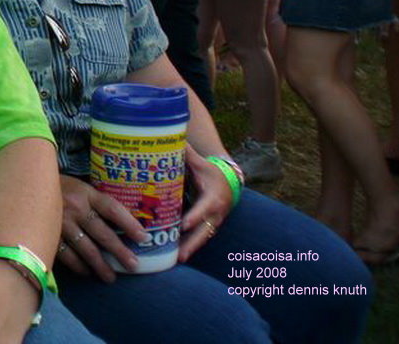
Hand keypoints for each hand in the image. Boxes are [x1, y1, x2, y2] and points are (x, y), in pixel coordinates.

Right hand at [55, 174, 147, 282]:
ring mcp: (61, 222)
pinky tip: (87, 272)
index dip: (129, 223)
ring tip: (111, 277)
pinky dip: (78, 266)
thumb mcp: (78, 187)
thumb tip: (119, 222)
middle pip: (102, 233)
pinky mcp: (49, 234)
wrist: (26, 184)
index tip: (143, 237)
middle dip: (119, 251)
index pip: (112, 209)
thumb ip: (93, 201)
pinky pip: (67, 255)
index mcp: (85, 192)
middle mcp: (75, 207)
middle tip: (133, 265)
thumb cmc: (58, 187)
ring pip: (86, 248)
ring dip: (100, 265)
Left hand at [177, 147, 234, 262]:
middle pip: (205, 231)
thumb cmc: (209, 173)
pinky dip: (189, 247)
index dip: (195, 217)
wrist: (228, 183)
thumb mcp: (200, 164)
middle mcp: (215, 213)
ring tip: (177, 261)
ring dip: (191, 249)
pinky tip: (175, 256)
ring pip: (202, 239)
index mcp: (213, 197)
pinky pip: (199, 239)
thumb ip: (186, 154)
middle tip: (180, 254)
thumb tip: (170, 138)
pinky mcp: (208, 228)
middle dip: (193, 243)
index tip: (184, 225)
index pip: (204, 208)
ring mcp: (213, 223)